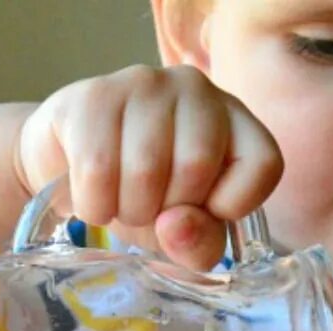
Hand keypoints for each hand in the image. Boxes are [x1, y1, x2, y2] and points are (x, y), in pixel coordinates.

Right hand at [16, 65, 282, 269]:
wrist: (69, 172)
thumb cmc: (144, 200)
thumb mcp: (185, 236)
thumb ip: (199, 244)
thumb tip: (175, 225)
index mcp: (236, 121)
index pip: (263, 164)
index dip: (232, 205)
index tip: (203, 212)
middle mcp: (196, 90)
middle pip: (197, 166)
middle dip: (167, 212)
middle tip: (150, 211)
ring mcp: (143, 84)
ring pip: (146, 169)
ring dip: (127, 211)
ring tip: (120, 203)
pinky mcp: (91, 95)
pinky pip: (97, 168)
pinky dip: (93, 204)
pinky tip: (92, 197)